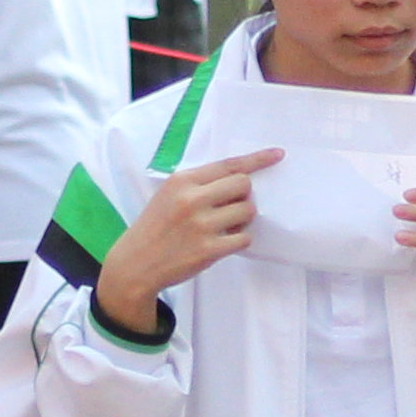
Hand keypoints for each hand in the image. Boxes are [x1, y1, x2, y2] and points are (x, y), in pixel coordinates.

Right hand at [93, 147, 275, 337]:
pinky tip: (224, 241)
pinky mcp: (209, 249)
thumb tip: (240, 180)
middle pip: (243, 185)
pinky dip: (240, 240)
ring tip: (225, 225)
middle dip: (243, 195)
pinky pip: (245, 238)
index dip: (257, 159)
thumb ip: (199, 185)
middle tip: (230, 206)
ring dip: (243, 219)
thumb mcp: (169, 195)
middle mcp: (192, 199)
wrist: (137, 262)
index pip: (228, 165)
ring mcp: (201, 225)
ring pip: (247, 211)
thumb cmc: (158, 226)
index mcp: (182, 181)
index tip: (278, 154)